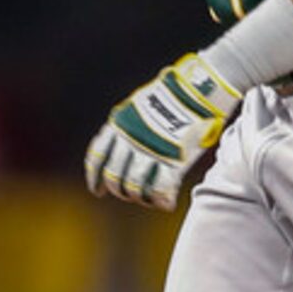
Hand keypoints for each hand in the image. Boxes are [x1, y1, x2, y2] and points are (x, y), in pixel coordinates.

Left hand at [85, 54, 240, 209]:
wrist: (197, 88)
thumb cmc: (174, 93)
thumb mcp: (141, 104)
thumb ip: (131, 124)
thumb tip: (123, 141)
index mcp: (120, 124)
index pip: (97, 157)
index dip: (95, 178)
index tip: (97, 191)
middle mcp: (130, 139)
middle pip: (114, 177)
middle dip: (120, 190)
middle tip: (129, 194)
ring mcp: (150, 151)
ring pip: (133, 187)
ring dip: (140, 197)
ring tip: (149, 198)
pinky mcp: (172, 160)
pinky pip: (159, 190)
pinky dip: (161, 200)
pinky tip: (167, 204)